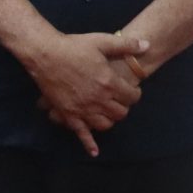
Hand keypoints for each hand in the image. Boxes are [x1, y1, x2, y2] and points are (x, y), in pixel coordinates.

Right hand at [22, 32, 149, 156]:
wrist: (45, 54)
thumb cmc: (73, 46)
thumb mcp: (102, 41)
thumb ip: (126, 45)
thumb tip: (147, 44)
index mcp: (109, 82)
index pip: (132, 97)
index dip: (135, 94)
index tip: (131, 90)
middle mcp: (99, 100)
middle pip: (121, 113)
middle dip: (123, 107)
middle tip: (119, 100)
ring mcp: (83, 109)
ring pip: (105, 125)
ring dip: (110, 120)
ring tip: (108, 113)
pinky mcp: (69, 115)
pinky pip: (82, 134)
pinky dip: (89, 144)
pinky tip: (94, 152)